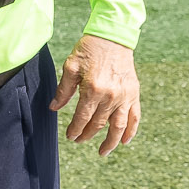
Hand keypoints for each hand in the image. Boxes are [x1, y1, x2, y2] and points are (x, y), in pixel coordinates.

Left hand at [52, 34, 140, 155]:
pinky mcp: (134, 93)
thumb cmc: (88, 50)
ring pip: (118, 126)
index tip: (70, 136)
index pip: (82, 117)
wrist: (112, 37)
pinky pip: (134, 117)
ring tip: (102, 152)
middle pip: (98, 124)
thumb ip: (63, 90)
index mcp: (93, 89)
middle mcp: (111, 96)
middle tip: (79, 141)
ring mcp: (125, 96)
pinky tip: (124, 141)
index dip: (75, 129)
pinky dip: (130, 130)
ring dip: (110, 141)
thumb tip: (54, 108)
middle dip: (87, 135)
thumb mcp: (71, 67)